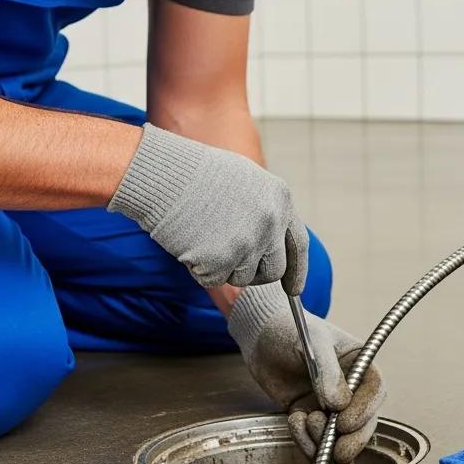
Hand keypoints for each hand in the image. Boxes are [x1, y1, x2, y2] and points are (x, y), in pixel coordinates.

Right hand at [107, 123, 307, 290]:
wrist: (165, 174)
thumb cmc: (197, 174)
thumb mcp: (246, 181)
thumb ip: (264, 211)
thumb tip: (270, 243)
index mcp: (281, 200)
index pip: (298, 245)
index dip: (297, 270)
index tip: (294, 289)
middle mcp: (271, 222)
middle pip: (274, 270)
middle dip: (256, 274)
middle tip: (232, 263)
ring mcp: (248, 242)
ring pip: (243, 277)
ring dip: (224, 267)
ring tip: (204, 238)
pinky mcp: (222, 260)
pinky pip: (214, 280)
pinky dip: (200, 269)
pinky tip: (190, 243)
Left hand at [228, 284, 385, 463]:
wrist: (262, 335)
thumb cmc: (291, 329)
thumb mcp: (312, 343)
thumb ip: (327, 372)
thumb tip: (339, 403)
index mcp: (359, 363)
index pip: (374, 390)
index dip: (365, 410)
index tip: (345, 422)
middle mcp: (350, 387)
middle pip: (365, 421)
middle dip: (353, 440)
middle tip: (338, 451)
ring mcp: (330, 405)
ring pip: (342, 437)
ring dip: (325, 441)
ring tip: (305, 420)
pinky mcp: (310, 417)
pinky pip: (315, 441)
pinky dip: (306, 442)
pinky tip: (294, 421)